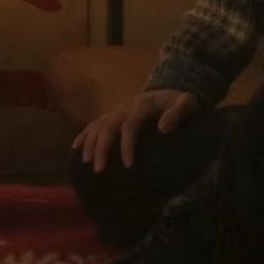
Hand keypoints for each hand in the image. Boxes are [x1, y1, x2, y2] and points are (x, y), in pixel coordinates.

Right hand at [72, 89, 201, 172]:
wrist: (171, 93)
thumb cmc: (181, 103)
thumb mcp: (187, 104)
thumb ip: (179, 112)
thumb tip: (164, 128)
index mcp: (142, 104)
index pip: (129, 125)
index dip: (126, 145)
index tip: (128, 166)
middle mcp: (125, 106)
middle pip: (107, 126)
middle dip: (101, 148)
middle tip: (99, 170)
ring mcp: (116, 110)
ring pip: (97, 125)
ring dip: (90, 143)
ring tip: (87, 163)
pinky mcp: (112, 114)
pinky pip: (93, 123)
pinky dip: (84, 135)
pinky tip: (75, 148)